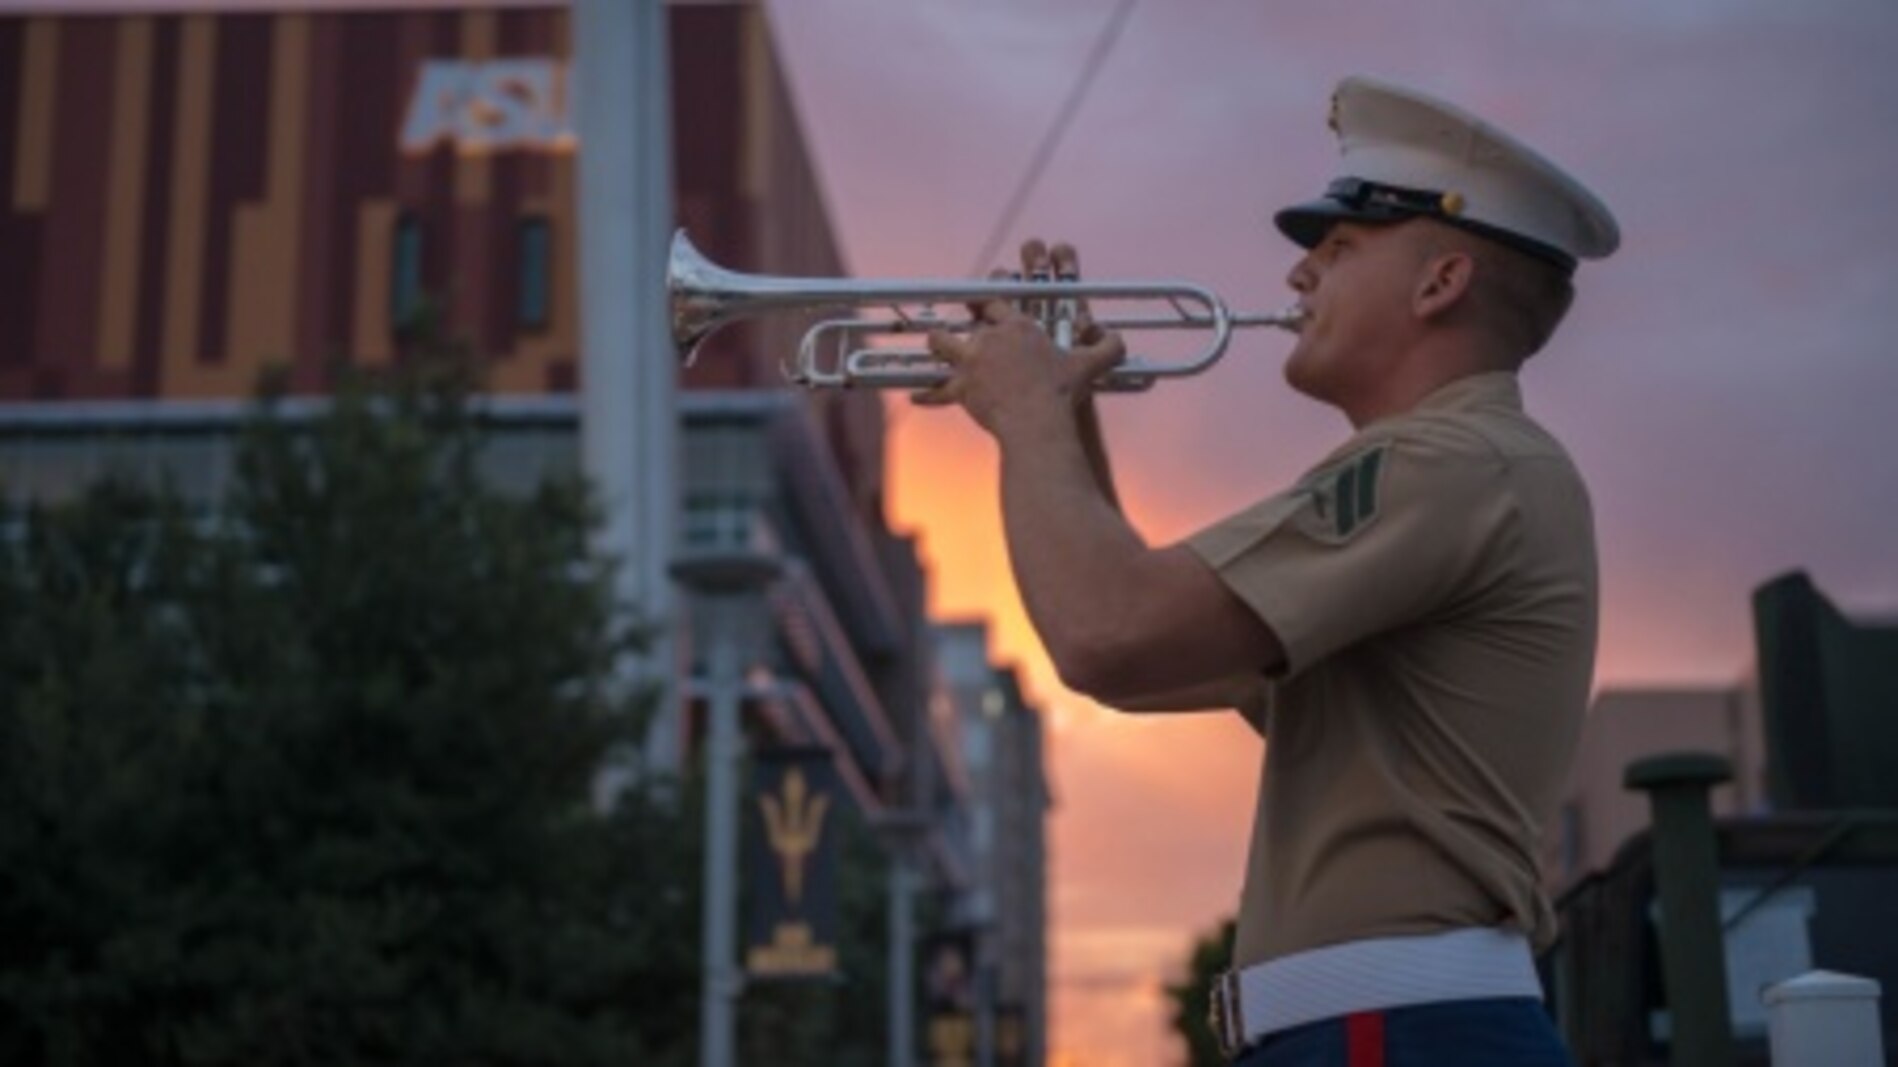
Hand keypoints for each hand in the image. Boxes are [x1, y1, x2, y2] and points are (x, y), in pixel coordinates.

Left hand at [911, 238, 1126, 436]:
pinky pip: (937, 389)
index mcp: (1019, 326)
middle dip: (961, 316)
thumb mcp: (1090, 366)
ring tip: (934, 343)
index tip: (981, 297)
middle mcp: (991, 338)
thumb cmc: (1062, 392)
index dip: (987, 296)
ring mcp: (972, 361)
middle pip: (966, 317)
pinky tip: (915, 396)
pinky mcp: (962, 388)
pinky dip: (927, 394)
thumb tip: (1120, 339)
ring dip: (937, 342)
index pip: (996, 301)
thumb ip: (1108, 348)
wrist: (1038, 421)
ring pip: (942, 342)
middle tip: (959, 319)